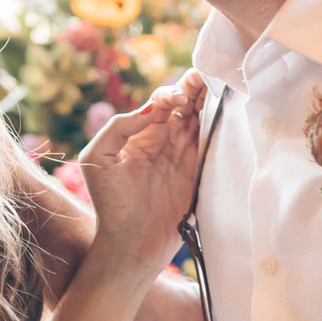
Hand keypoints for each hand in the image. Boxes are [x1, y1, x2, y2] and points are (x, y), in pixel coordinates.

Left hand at [77, 74, 206, 270]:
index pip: (160, 102)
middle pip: (185, 105)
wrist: (129, 245)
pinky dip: (219, 126)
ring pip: (201, 120)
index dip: (170, 93)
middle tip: (206, 75)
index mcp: (140, 134)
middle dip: (195, 87)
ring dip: (209, 101)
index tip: (176, 100)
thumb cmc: (109, 204)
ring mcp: (183, 157)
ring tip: (218, 83)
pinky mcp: (198, 173)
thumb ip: (119, 127)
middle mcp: (164, 141)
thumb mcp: (97, 159)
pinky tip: (224, 111)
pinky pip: (210, 144)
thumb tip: (151, 108)